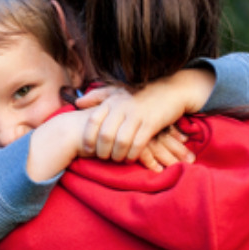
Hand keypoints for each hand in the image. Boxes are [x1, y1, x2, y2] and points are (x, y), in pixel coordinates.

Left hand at [74, 86, 193, 168]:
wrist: (171, 91)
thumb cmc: (140, 94)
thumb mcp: (118, 91)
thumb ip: (97, 96)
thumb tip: (77, 104)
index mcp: (112, 100)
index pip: (93, 121)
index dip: (88, 138)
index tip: (88, 150)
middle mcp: (122, 107)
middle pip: (105, 134)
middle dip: (102, 151)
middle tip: (104, 157)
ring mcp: (137, 115)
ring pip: (121, 141)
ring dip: (117, 155)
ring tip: (117, 159)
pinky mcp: (151, 123)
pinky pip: (138, 144)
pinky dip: (132, 155)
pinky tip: (130, 158)